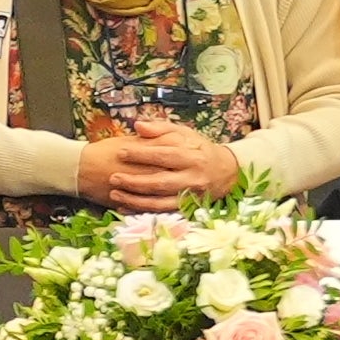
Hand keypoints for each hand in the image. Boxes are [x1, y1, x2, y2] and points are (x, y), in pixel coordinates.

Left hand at [74, 117, 239, 206]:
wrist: (225, 172)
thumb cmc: (198, 149)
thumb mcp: (184, 134)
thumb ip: (160, 129)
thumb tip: (138, 126)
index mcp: (192, 156)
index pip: (164, 154)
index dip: (141, 154)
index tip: (121, 152)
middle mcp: (192, 178)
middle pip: (161, 182)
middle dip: (135, 181)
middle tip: (113, 178)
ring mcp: (190, 196)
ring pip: (160, 202)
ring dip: (135, 200)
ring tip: (115, 194)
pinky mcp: (187, 208)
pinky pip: (162, 213)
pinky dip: (143, 212)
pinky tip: (125, 208)